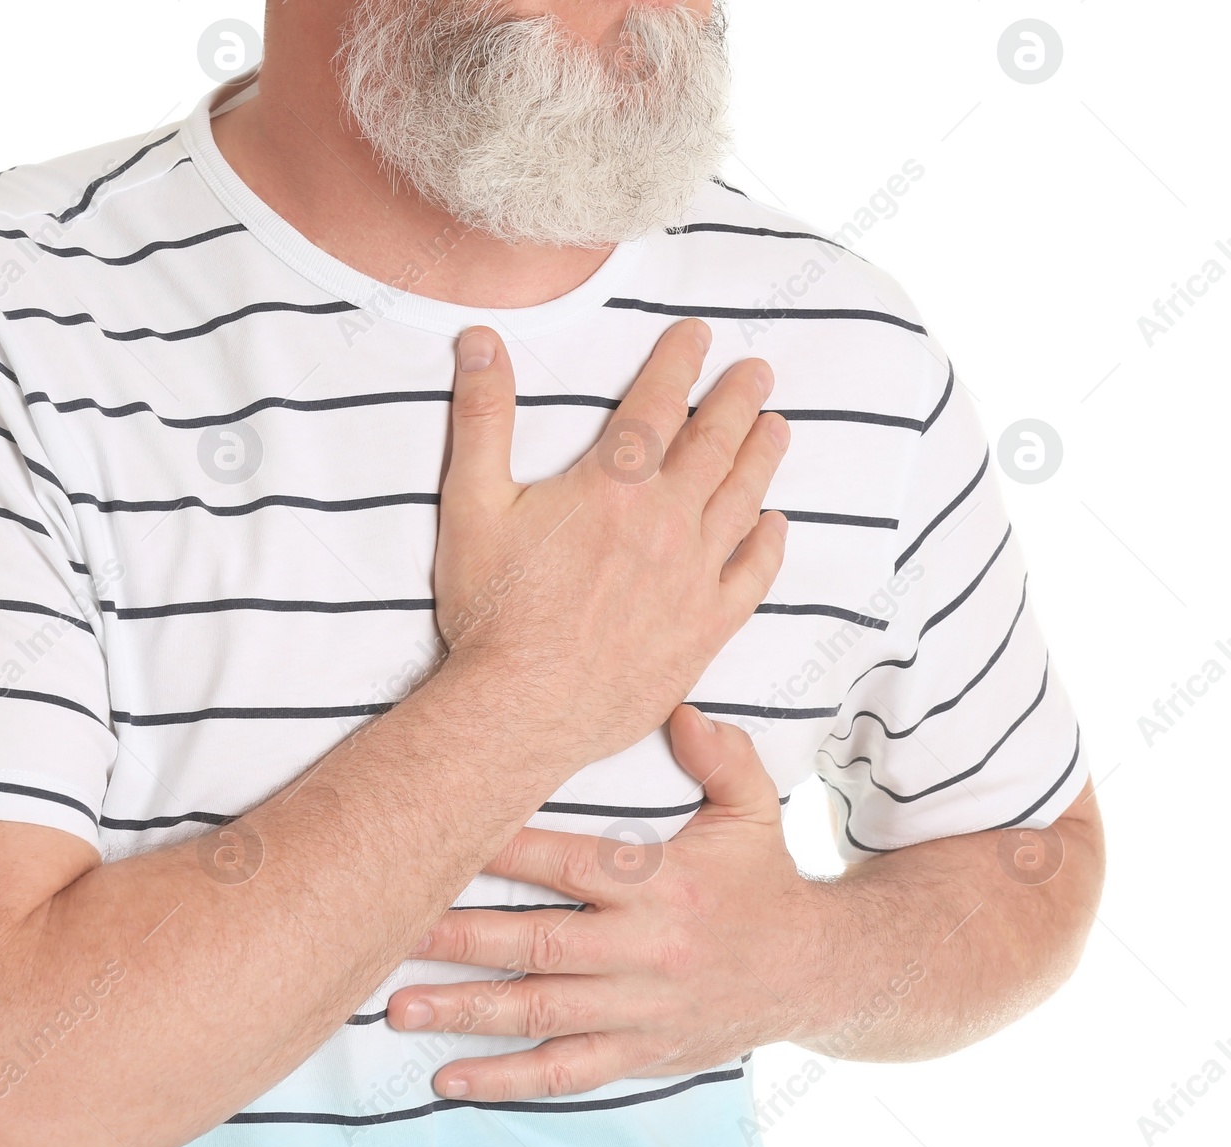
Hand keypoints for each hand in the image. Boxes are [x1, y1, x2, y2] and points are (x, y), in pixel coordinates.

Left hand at [386, 707, 834, 1099]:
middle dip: (457, 939)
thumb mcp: (755, 809)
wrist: (817, 974)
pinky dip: (505, 1081)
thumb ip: (720, 757)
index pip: (567, 863)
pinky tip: (446, 1078)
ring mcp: (640, 1010)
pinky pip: (566, 1072)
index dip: (501, 849)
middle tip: (389, 930)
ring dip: (464, 1012)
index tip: (439, 838)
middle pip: (536, 942)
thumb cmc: (765, 882)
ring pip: (540, 1014)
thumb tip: (680, 710)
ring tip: (397, 1007)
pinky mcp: (640, 1054)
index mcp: (663, 884)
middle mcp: (645, 950)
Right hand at [433, 320, 789, 767]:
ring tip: (777, 426)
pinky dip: (768, 544)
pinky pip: (752, 575)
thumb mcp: (471, 504)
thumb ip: (481, 417)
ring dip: (762, 457)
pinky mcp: (703, 628)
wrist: (522, 708)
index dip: (680, 362)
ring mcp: (692, 577)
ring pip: (741, 500)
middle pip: (715, 444)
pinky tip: (775, 524)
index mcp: (613, 486)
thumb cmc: (493, 610)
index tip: (699, 335)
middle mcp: (666, 523)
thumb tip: (478, 343)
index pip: (658, 404)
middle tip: (757, 371)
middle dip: (738, 400)